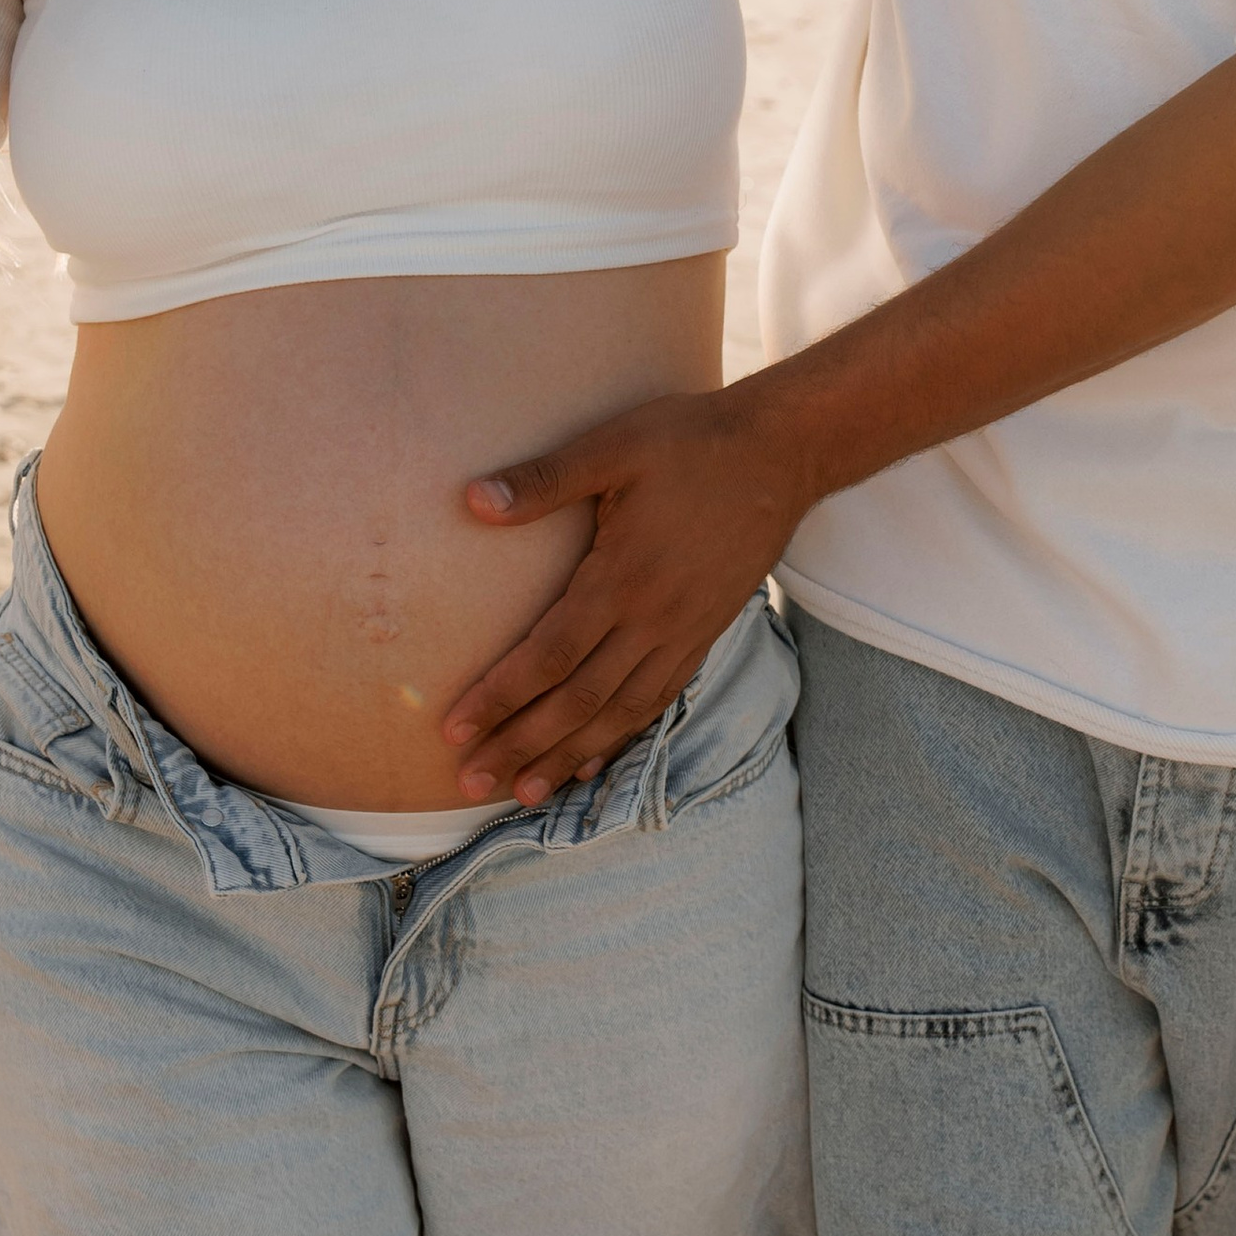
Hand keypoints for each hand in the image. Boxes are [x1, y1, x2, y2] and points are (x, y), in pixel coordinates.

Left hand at [443, 385, 814, 804]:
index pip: (549, 655)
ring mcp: (684, 632)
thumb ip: (545, 478)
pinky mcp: (705, 633)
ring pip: (620, 712)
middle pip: (579, 700)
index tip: (454, 730)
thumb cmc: (690, 442)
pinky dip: (622, 736)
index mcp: (623, 577)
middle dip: (522, 745)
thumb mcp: (614, 445)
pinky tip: (594, 759)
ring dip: (569, 756)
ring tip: (525, 793)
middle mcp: (653, 619)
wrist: (780, 454)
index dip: (500, 697)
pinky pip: (658, 699)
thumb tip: (473, 500)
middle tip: (471, 782)